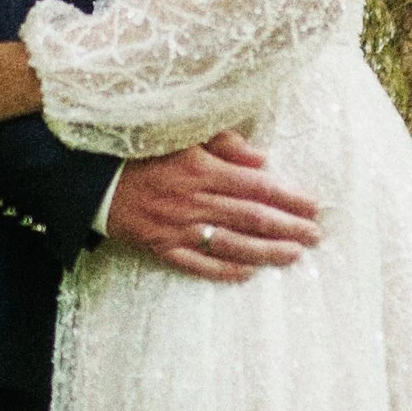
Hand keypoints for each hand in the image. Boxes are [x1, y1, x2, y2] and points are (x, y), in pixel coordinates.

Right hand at [105, 131, 320, 280]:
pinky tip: (249, 273)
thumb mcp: (185, 137)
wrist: (96, 182)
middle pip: (251, 217)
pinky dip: (226, 270)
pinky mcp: (162, 248)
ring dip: (266, 251)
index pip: (257, 186)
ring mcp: (178, 227)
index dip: (289, 197)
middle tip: (315, 235)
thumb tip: (264, 160)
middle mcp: (193, 199)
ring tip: (294, 255)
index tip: (313, 205)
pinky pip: (199, 264)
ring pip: (232, 244)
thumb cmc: (145, 155)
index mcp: (201, 168)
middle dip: (288, 227)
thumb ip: (226, 145)